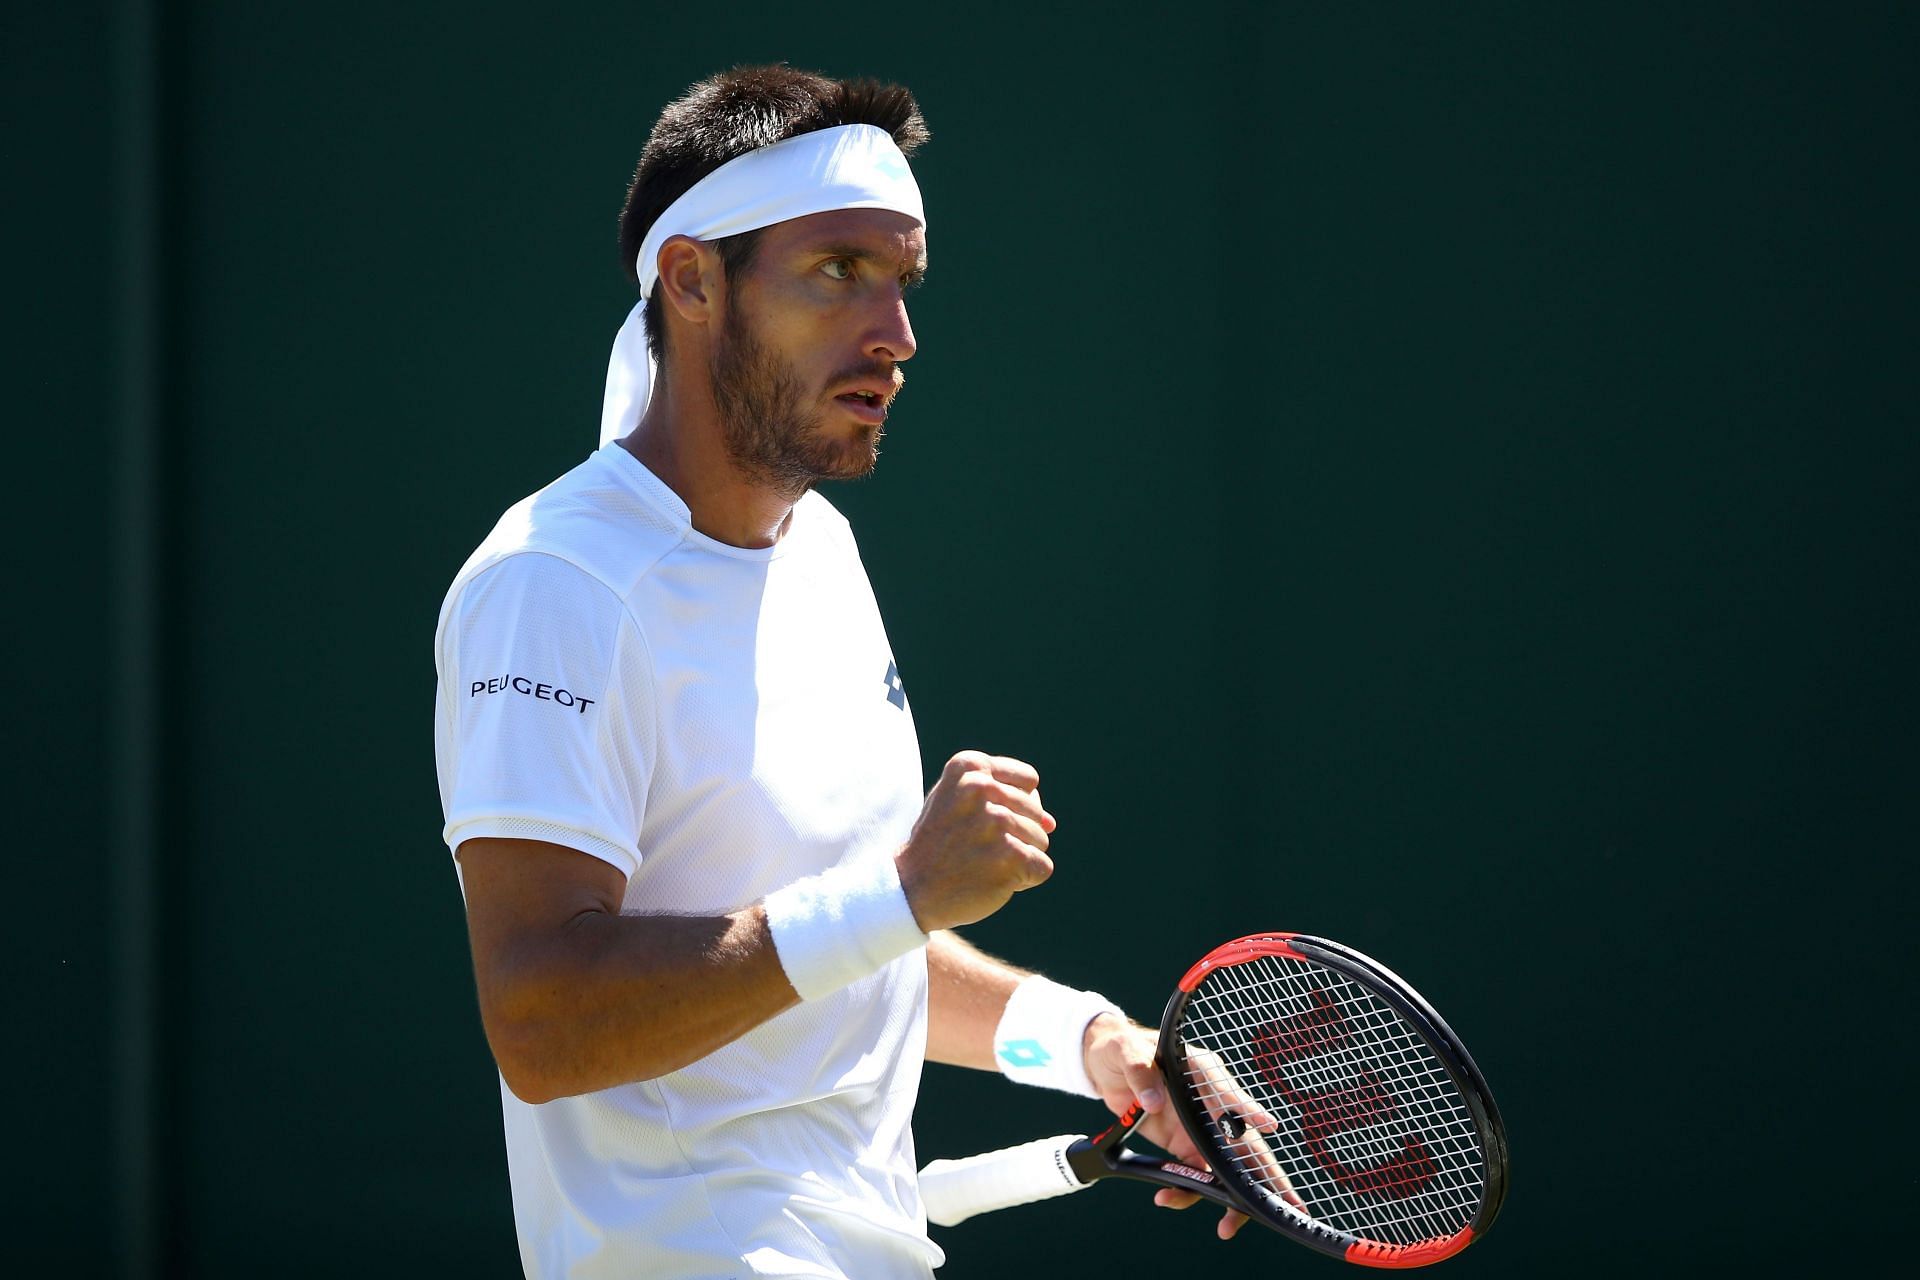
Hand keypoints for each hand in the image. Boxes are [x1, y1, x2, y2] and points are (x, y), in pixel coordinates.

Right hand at [895, 752, 1054, 932]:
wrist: (912, 887)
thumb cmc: (940, 841)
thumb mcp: (957, 802)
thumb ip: (1005, 799)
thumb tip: (1051, 823)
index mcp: (969, 766)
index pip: (1029, 781)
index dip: (1012, 806)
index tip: (980, 820)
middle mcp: (982, 788)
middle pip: (1037, 812)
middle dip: (1017, 835)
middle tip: (978, 848)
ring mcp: (996, 821)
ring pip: (1041, 840)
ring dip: (1019, 858)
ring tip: (984, 863)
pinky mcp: (1010, 855)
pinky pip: (1043, 866)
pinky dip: (1025, 879)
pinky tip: (995, 880)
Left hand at [1083, 1016, 1304, 1239]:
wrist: (1106, 1066)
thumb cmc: (1124, 1048)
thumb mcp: (1125, 1052)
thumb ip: (1140, 1073)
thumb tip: (1153, 1102)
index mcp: (1203, 1073)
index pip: (1229, 1093)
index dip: (1248, 1110)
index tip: (1267, 1125)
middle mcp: (1210, 1104)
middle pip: (1243, 1142)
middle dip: (1266, 1175)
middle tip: (1289, 1204)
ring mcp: (1198, 1129)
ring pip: (1224, 1168)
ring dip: (1229, 1198)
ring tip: (1226, 1228)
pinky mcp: (1182, 1147)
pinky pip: (1193, 1175)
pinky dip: (1186, 1192)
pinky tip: (1168, 1199)